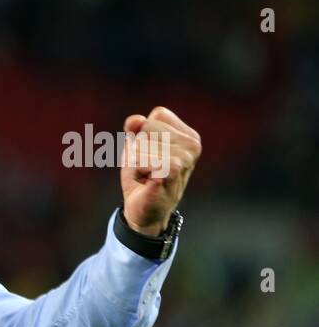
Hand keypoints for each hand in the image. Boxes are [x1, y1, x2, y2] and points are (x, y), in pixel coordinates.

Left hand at [119, 106, 200, 235]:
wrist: (144, 211)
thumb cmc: (142, 177)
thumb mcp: (135, 147)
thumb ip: (135, 129)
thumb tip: (134, 120)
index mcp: (188, 136)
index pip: (158, 115)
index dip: (143, 133)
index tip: (149, 154)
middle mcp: (192, 145)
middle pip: (146, 128)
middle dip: (137, 148)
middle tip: (146, 168)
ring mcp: (185, 158)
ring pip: (141, 144)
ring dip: (135, 162)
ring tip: (146, 175)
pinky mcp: (173, 170)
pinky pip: (140, 159)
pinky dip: (135, 169)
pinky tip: (146, 181)